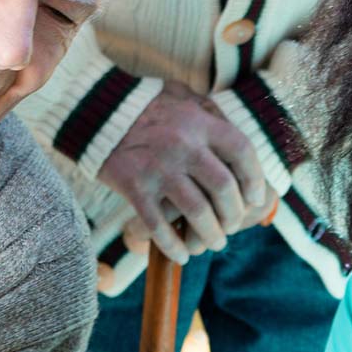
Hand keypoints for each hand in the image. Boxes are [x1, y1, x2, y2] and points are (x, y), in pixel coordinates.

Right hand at [99, 80, 265, 264]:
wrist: (95, 109)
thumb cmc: (145, 104)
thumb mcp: (183, 96)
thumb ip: (210, 113)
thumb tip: (237, 138)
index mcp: (200, 122)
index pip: (242, 152)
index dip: (255, 179)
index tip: (256, 198)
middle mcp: (183, 145)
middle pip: (224, 188)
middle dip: (234, 214)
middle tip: (233, 226)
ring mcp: (158, 168)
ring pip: (198, 212)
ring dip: (211, 234)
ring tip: (215, 243)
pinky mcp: (134, 187)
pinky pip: (159, 225)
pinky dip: (174, 245)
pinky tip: (182, 255)